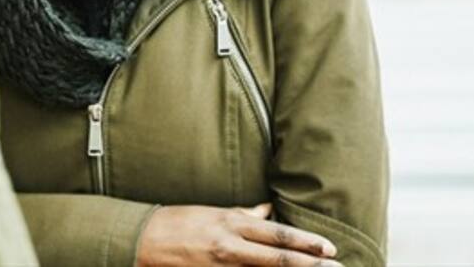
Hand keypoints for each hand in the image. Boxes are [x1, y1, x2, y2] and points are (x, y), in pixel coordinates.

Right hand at [135, 203, 340, 266]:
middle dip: (310, 265)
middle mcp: (231, 246)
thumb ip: (245, 214)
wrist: (145, 240)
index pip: (278, 234)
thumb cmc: (181, 222)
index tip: (329, 249)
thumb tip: (269, 211)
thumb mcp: (215, 212)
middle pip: (278, 258)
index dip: (306, 242)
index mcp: (233, 224)